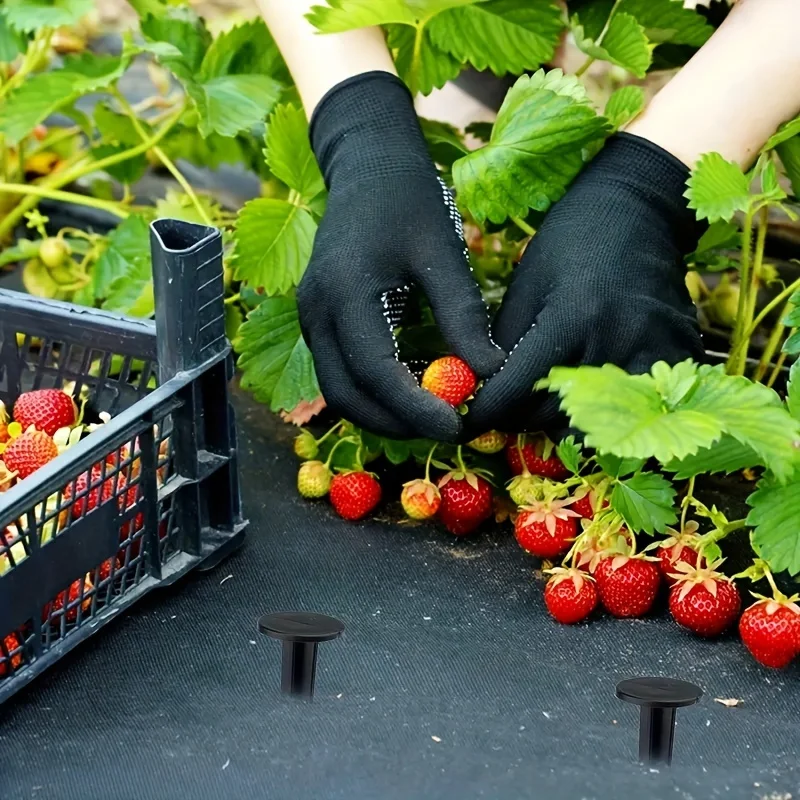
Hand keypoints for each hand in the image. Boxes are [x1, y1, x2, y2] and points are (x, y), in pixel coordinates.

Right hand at [299, 71, 504, 440]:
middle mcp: (316, 312)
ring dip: (382, 414)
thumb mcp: (442, 251)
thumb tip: (489, 372)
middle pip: (346, 395)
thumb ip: (462, 314)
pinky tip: (411, 394)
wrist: (368, 165)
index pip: (374, 370)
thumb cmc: (408, 200)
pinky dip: (373, 394)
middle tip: (446, 431)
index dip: (414, 407)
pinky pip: (340, 373)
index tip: (456, 426)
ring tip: (432, 417)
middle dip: (395, 423)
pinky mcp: (319, 320)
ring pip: (339, 391)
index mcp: (343, 292)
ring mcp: (310, 318)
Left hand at [468, 133, 704, 435]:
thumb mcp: (525, 286)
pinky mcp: (678, 357)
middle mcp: (616, 341)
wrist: (641, 211)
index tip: (469, 419)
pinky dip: (600, 413)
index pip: (516, 390)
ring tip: (541, 401)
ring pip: (591, 422)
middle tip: (505, 408)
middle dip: (519, 417)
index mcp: (572, 317)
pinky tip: (583, 394)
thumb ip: (503, 343)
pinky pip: (630, 408)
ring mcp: (654, 353)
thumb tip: (480, 392)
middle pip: (551, 415)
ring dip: (557, 421)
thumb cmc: (571, 243)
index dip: (485, 411)